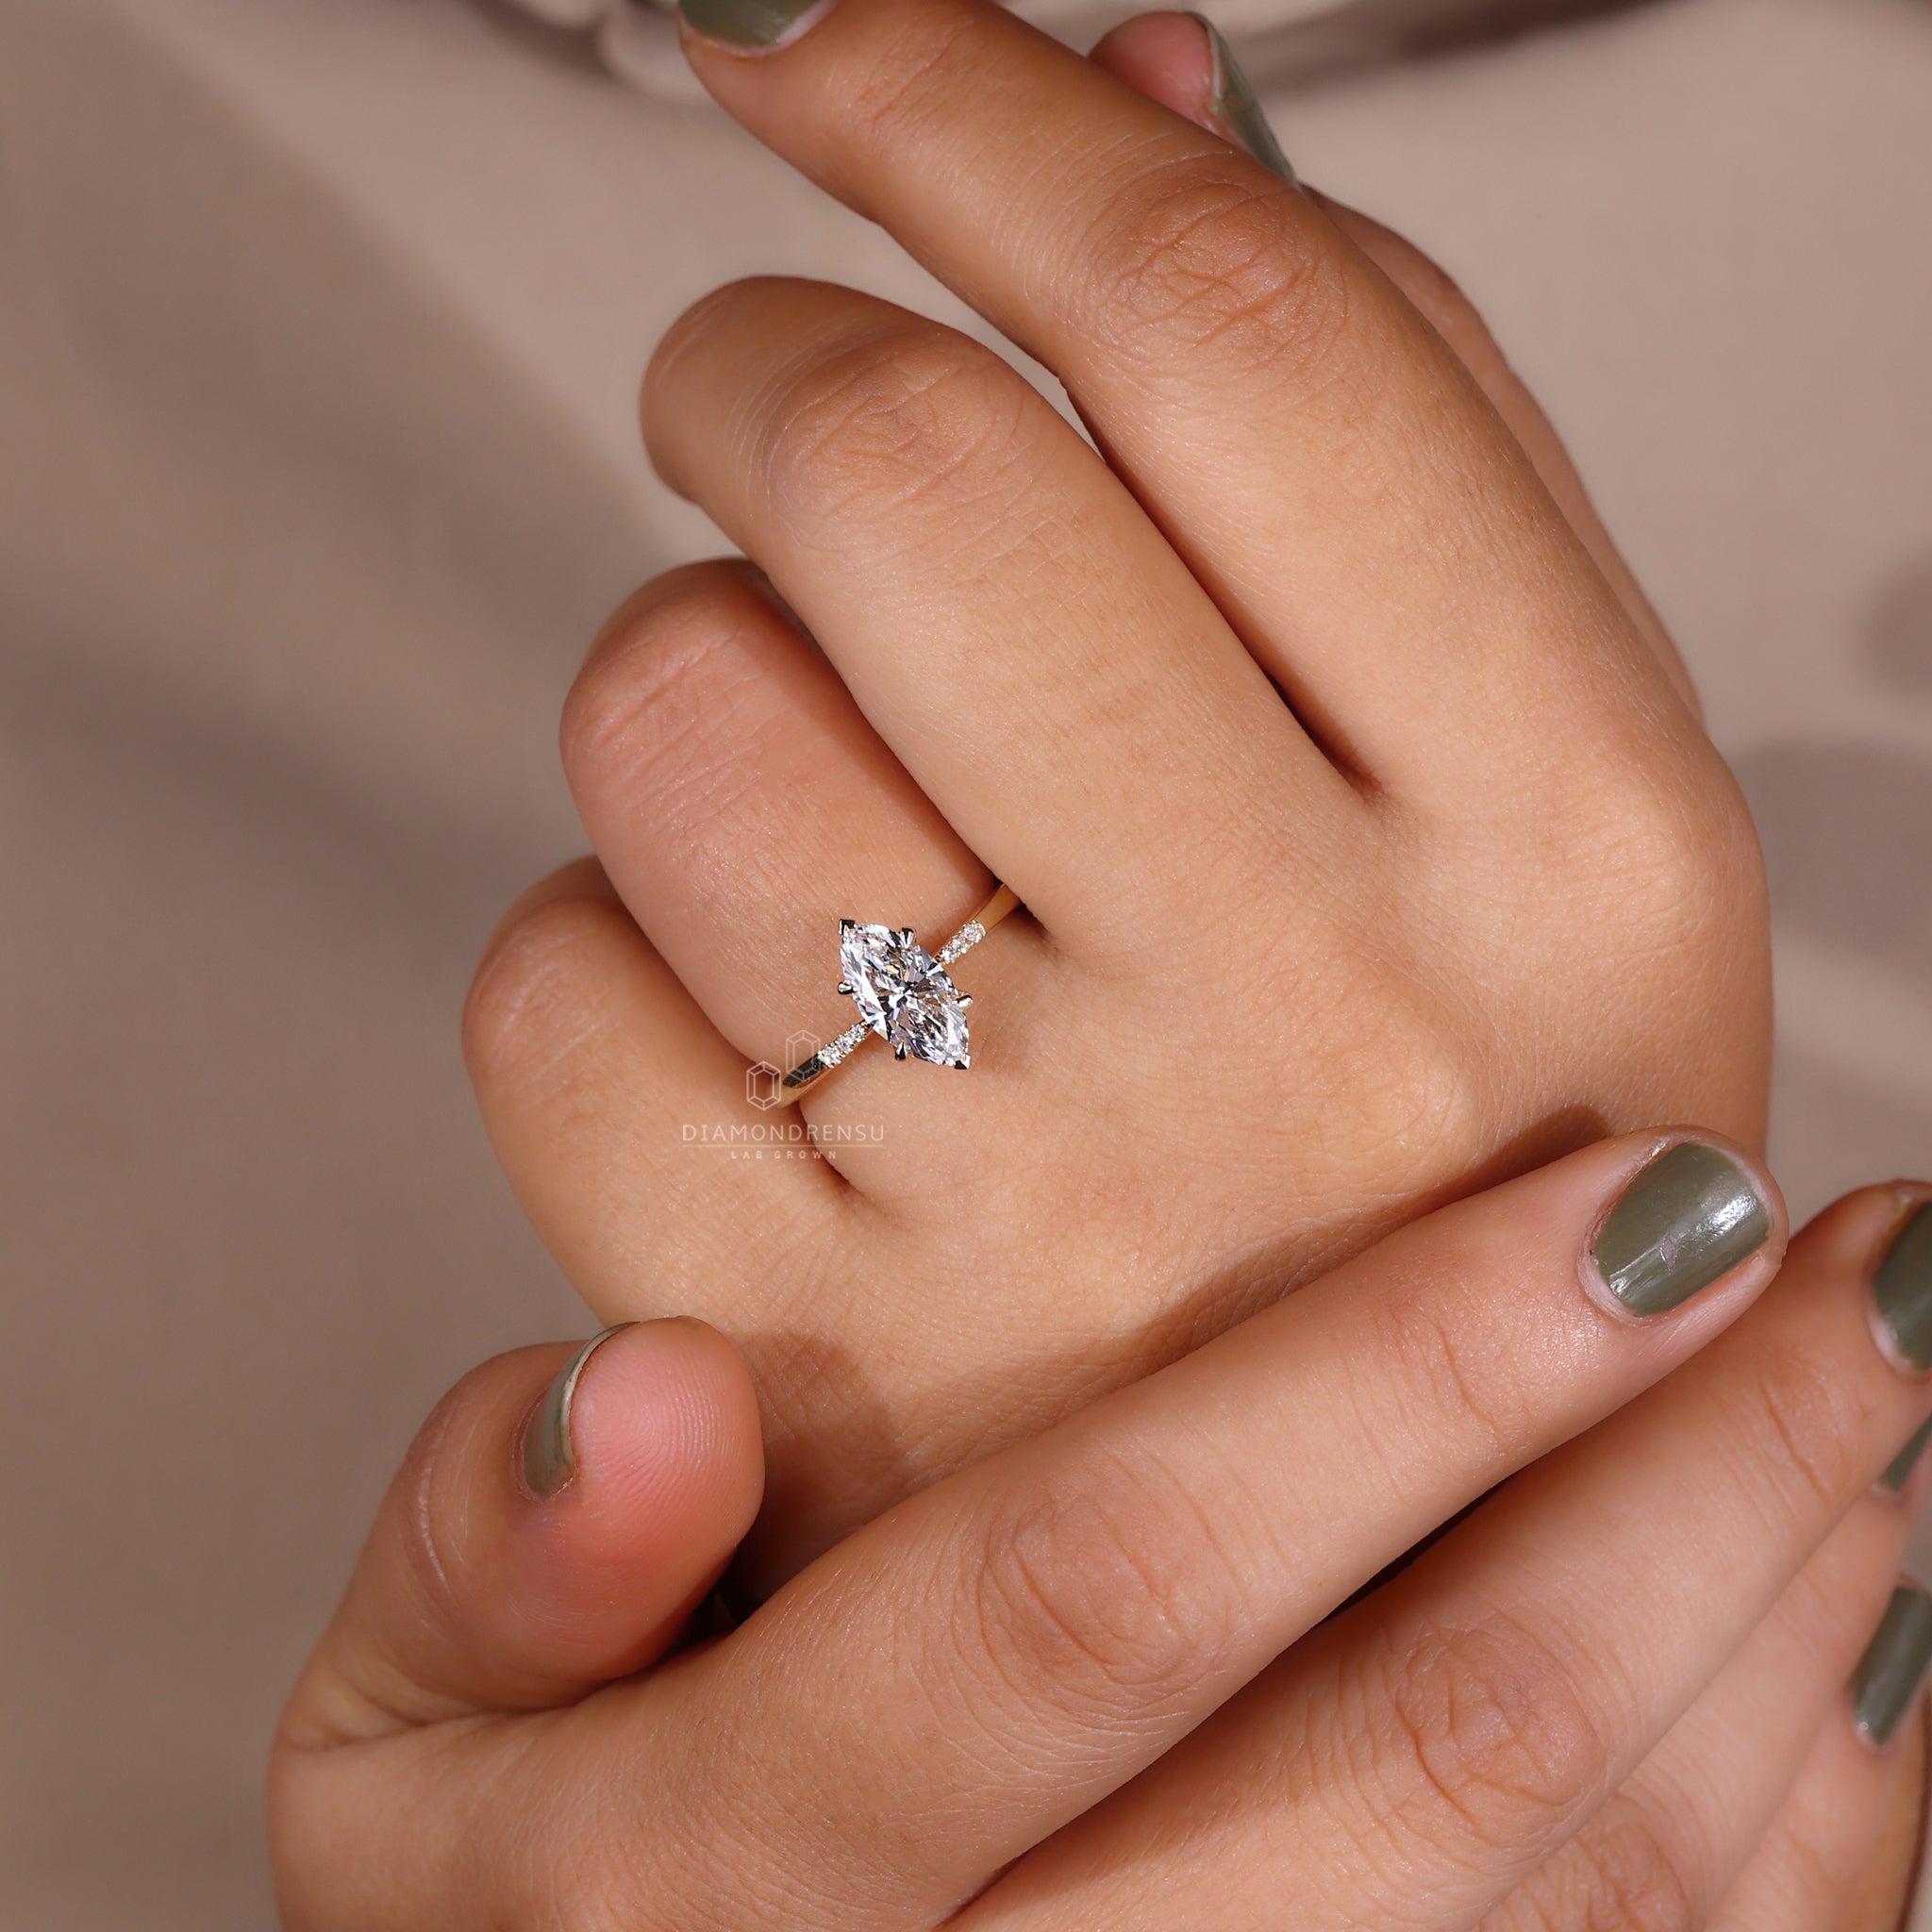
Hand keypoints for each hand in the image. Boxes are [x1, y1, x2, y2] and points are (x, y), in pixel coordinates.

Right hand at [272, 1140, 1931, 1929]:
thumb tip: (643, 1394)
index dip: (1384, 1386)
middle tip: (1859, 1261)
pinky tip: (1865, 1640)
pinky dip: (1806, 1849)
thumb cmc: (512, 1885)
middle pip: (1417, 1773)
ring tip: (1893, 1398)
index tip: (1631, 1198)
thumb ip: (493, 1556)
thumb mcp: (403, 1737)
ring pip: (1583, 1929)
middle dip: (1687, 1500)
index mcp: (705, 1896)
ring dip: (1787, 1643)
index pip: (1092, 1596)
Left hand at [461, 4, 1770, 1577]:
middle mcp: (1319, 1027)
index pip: (1233, 332)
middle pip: (899, 462)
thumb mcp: (1532, 792)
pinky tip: (762, 1030)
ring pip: (671, 706)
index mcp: (1566, 842)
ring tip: (836, 804)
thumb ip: (1380, 423)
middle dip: (763, 366)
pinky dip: (607, 946)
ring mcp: (1048, 1212)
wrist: (1360, 1542)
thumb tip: (1128, 81)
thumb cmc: (1440, 1147)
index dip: (968, 105)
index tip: (817, 39)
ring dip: (695, 676)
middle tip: (777, 415)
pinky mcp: (800, 1358)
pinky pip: (550, 984)